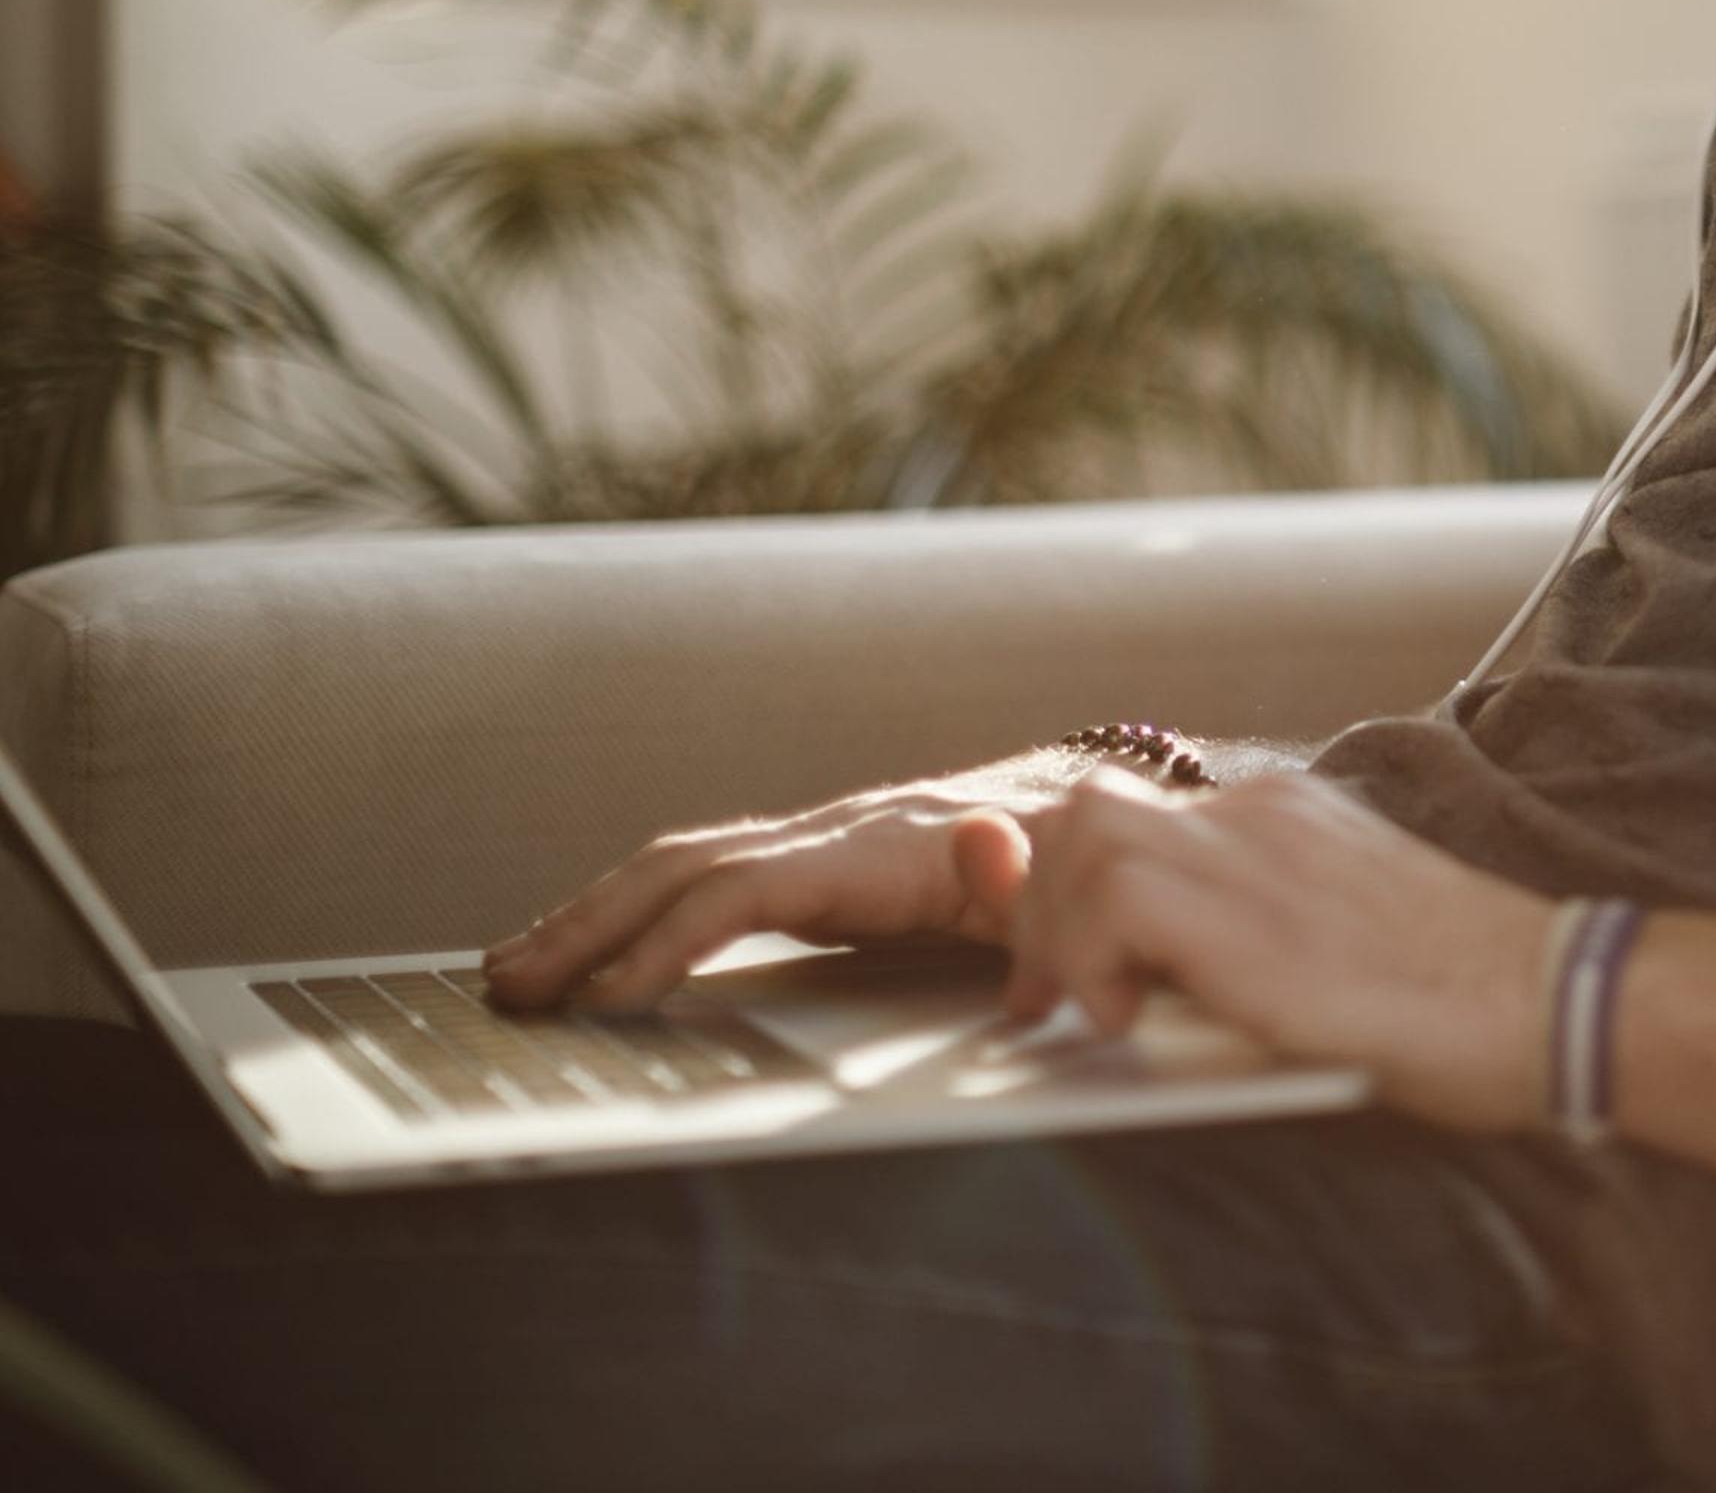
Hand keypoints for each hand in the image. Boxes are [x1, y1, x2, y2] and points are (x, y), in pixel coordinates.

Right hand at [481, 765, 1064, 1014]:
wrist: (1098, 825)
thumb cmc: (1080, 872)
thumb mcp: (1068, 885)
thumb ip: (1031, 880)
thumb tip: (996, 847)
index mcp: (886, 848)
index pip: (750, 888)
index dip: (675, 940)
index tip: (609, 999)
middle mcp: (837, 833)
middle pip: (686, 867)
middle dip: (590, 926)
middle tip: (508, 989)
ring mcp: (819, 845)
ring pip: (679, 868)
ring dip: (590, 917)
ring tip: (510, 972)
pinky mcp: (815, 869)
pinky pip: (704, 885)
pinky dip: (634, 915)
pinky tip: (589, 956)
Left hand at [1005, 766, 1559, 1135]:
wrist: (1549, 999)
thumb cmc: (1470, 1001)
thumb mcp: (1353, 939)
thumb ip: (1270, 932)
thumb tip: (1178, 984)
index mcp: (1290, 815)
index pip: (1140, 813)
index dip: (1076, 883)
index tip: (1065, 965)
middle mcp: (1265, 811)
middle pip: (1090, 805)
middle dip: (1041, 900)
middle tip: (1042, 996)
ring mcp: (1258, 847)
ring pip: (1084, 830)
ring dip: (1056, 926)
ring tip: (1086, 1006)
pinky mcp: (1251, 907)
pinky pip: (1113, 895)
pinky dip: (1090, 956)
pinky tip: (1123, 1017)